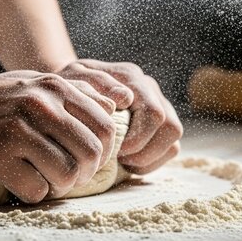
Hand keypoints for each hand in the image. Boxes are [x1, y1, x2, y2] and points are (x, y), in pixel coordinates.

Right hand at [0, 71, 115, 202]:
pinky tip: (22, 181)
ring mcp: (17, 131)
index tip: (86, 160)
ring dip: (61, 186)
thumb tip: (116, 105)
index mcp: (55, 87)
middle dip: (86, 173)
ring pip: (67, 175)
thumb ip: (77, 91)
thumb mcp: (36, 83)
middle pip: (91, 154)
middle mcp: (40, 105)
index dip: (103, 152)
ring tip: (47, 180)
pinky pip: (36, 189)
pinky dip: (34, 193)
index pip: (105, 127)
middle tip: (70, 176)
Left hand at [56, 59, 182, 173]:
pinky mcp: (158, 124)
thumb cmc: (68, 86)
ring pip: (173, 140)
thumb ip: (95, 83)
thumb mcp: (73, 79)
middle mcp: (149, 89)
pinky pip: (170, 149)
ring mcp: (158, 105)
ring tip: (123, 161)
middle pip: (170, 128)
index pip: (153, 113)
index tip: (114, 149)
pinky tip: (127, 162)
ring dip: (149, 158)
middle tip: (119, 158)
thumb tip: (125, 97)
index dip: (137, 139)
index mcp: (132, 77)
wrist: (68, 89)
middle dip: (144, 152)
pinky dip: (151, 162)